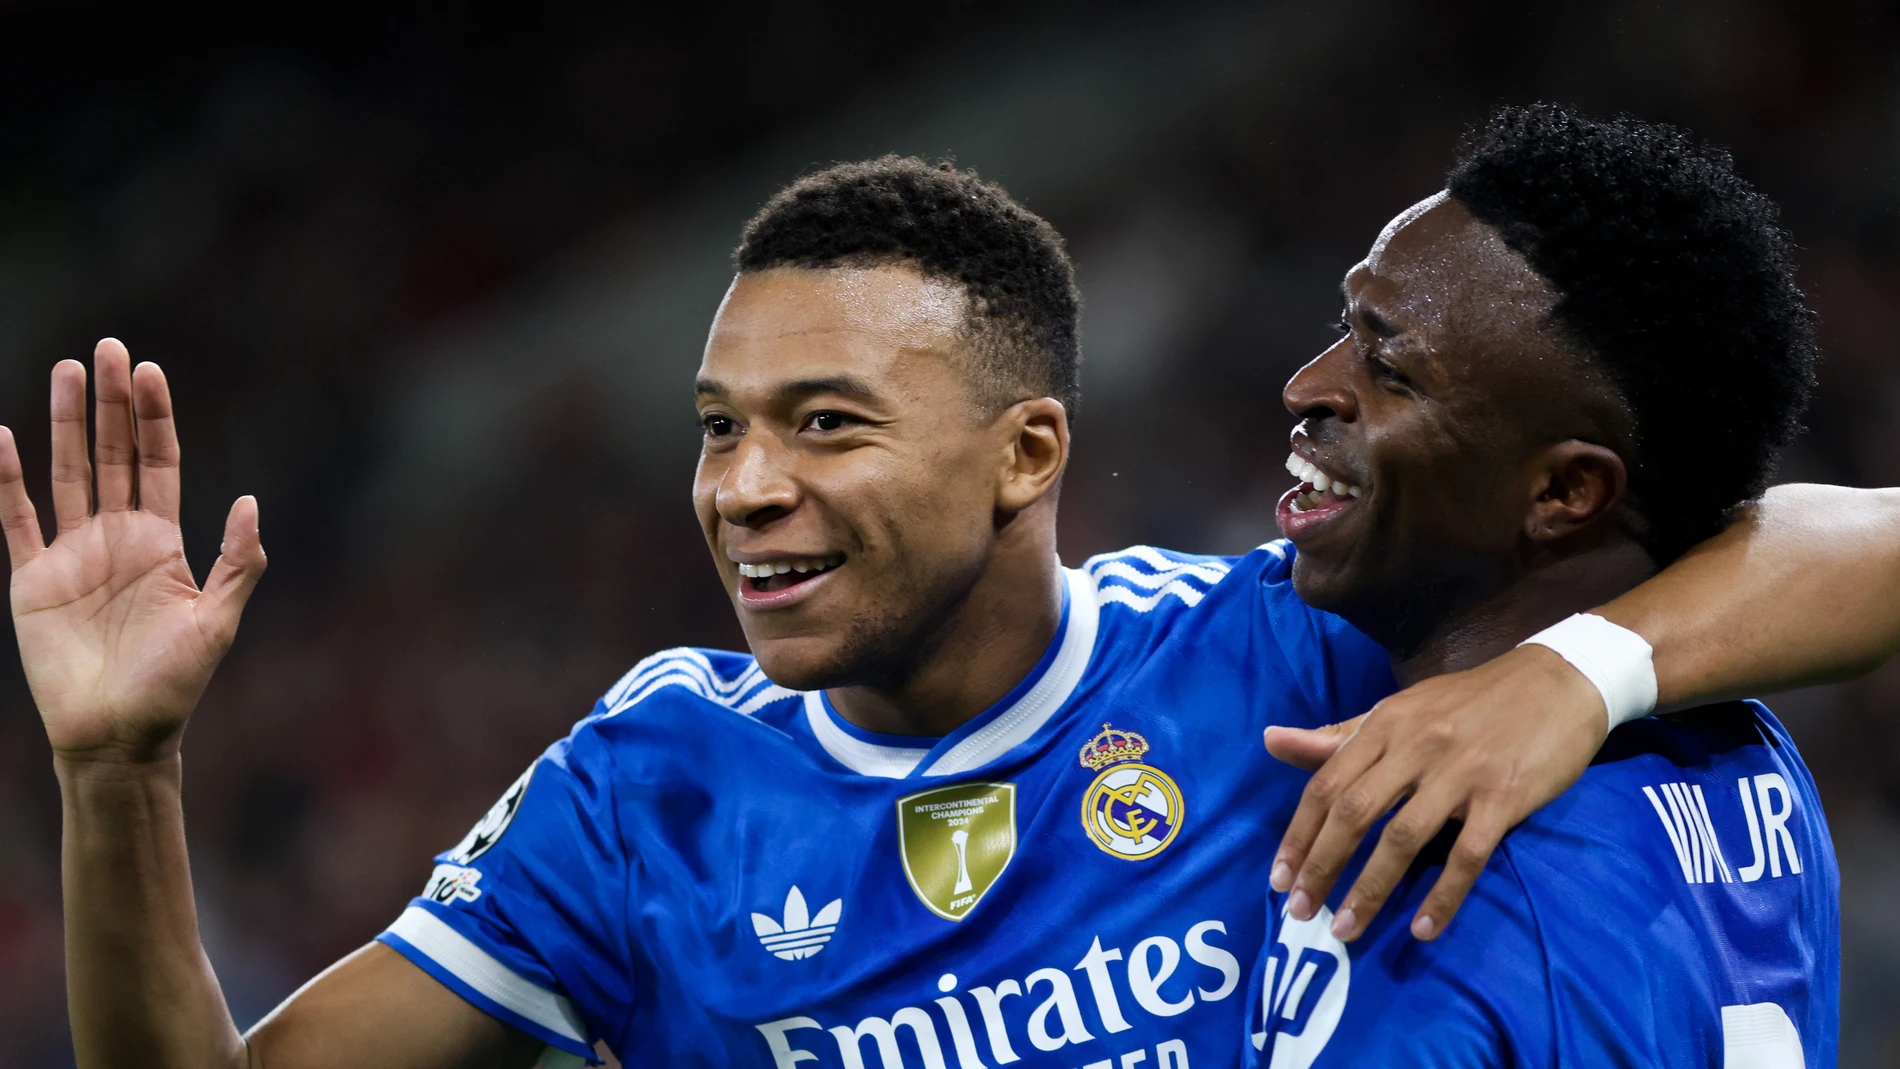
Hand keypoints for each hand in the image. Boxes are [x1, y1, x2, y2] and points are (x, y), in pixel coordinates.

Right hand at [1, 339, 265, 762]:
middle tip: (110, 348)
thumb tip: (248, 501)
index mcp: (162, 543)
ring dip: (66, 423)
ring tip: (68, 370)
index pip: (158, 463)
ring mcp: (73, 555)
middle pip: (112, 455)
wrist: (118, 736)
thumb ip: (236, 563)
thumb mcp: (217, 623)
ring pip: (67, 473)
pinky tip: (3, 437)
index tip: (152, 371)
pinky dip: (6, 480)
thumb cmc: (173, 686)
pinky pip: (15, 520)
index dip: (155, 419)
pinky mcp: (32, 580)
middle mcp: (117, 539)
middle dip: (112, 403)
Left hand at [1264, 644, 1604, 941]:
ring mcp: (1461, 772)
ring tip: (1347, 929)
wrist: (1558, 682)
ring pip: (1403, 839)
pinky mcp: (1504, 796)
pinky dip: (1443, 896)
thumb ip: (1340, 736)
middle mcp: (1416, 746)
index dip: (1299, 834)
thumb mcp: (1401, 710)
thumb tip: (1272, 741)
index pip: (1327, 784)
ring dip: (1370, 889)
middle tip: (1299, 911)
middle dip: (1321, 866)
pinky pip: (1467, 855)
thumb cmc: (1469, 703)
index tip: (1278, 878)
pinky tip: (1423, 929)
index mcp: (1386, 724)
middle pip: (1354, 813)